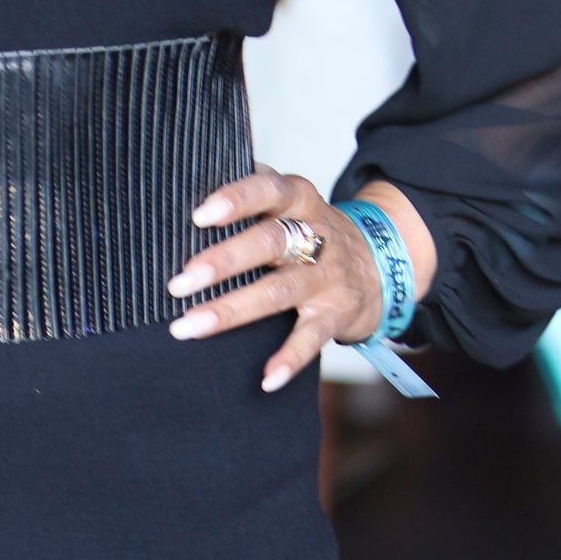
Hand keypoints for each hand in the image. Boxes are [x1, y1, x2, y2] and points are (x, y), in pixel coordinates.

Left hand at [167, 170, 396, 390]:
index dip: (238, 200)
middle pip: (270, 243)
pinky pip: (312, 338)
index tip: (200, 216)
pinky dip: (290, 360)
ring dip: (232, 311)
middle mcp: (316, 235)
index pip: (270, 191)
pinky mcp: (337, 313)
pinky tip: (266, 379)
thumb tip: (190, 180)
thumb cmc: (312, 231)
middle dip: (223, 261)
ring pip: (279, 292)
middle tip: (179, 282)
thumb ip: (253, 190)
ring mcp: (328, 277)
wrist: (381, 262)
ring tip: (188, 327)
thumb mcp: (292, 202)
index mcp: (300, 201)